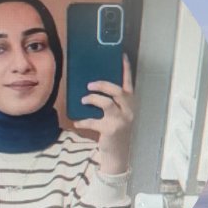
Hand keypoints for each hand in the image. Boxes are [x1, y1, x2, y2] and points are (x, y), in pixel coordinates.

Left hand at [74, 54, 134, 174]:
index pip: (129, 83)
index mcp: (130, 103)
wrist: (118, 153)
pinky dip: (83, 121)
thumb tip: (91, 86)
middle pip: (117, 91)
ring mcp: (121, 120)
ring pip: (106, 103)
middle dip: (102, 85)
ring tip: (83, 99)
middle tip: (89, 85)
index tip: (122, 55)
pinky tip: (76, 122)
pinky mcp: (110, 130)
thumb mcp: (117, 113)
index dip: (126, 69)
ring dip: (92, 99)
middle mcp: (128, 110)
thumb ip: (111, 100)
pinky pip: (93, 121)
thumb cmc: (115, 128)